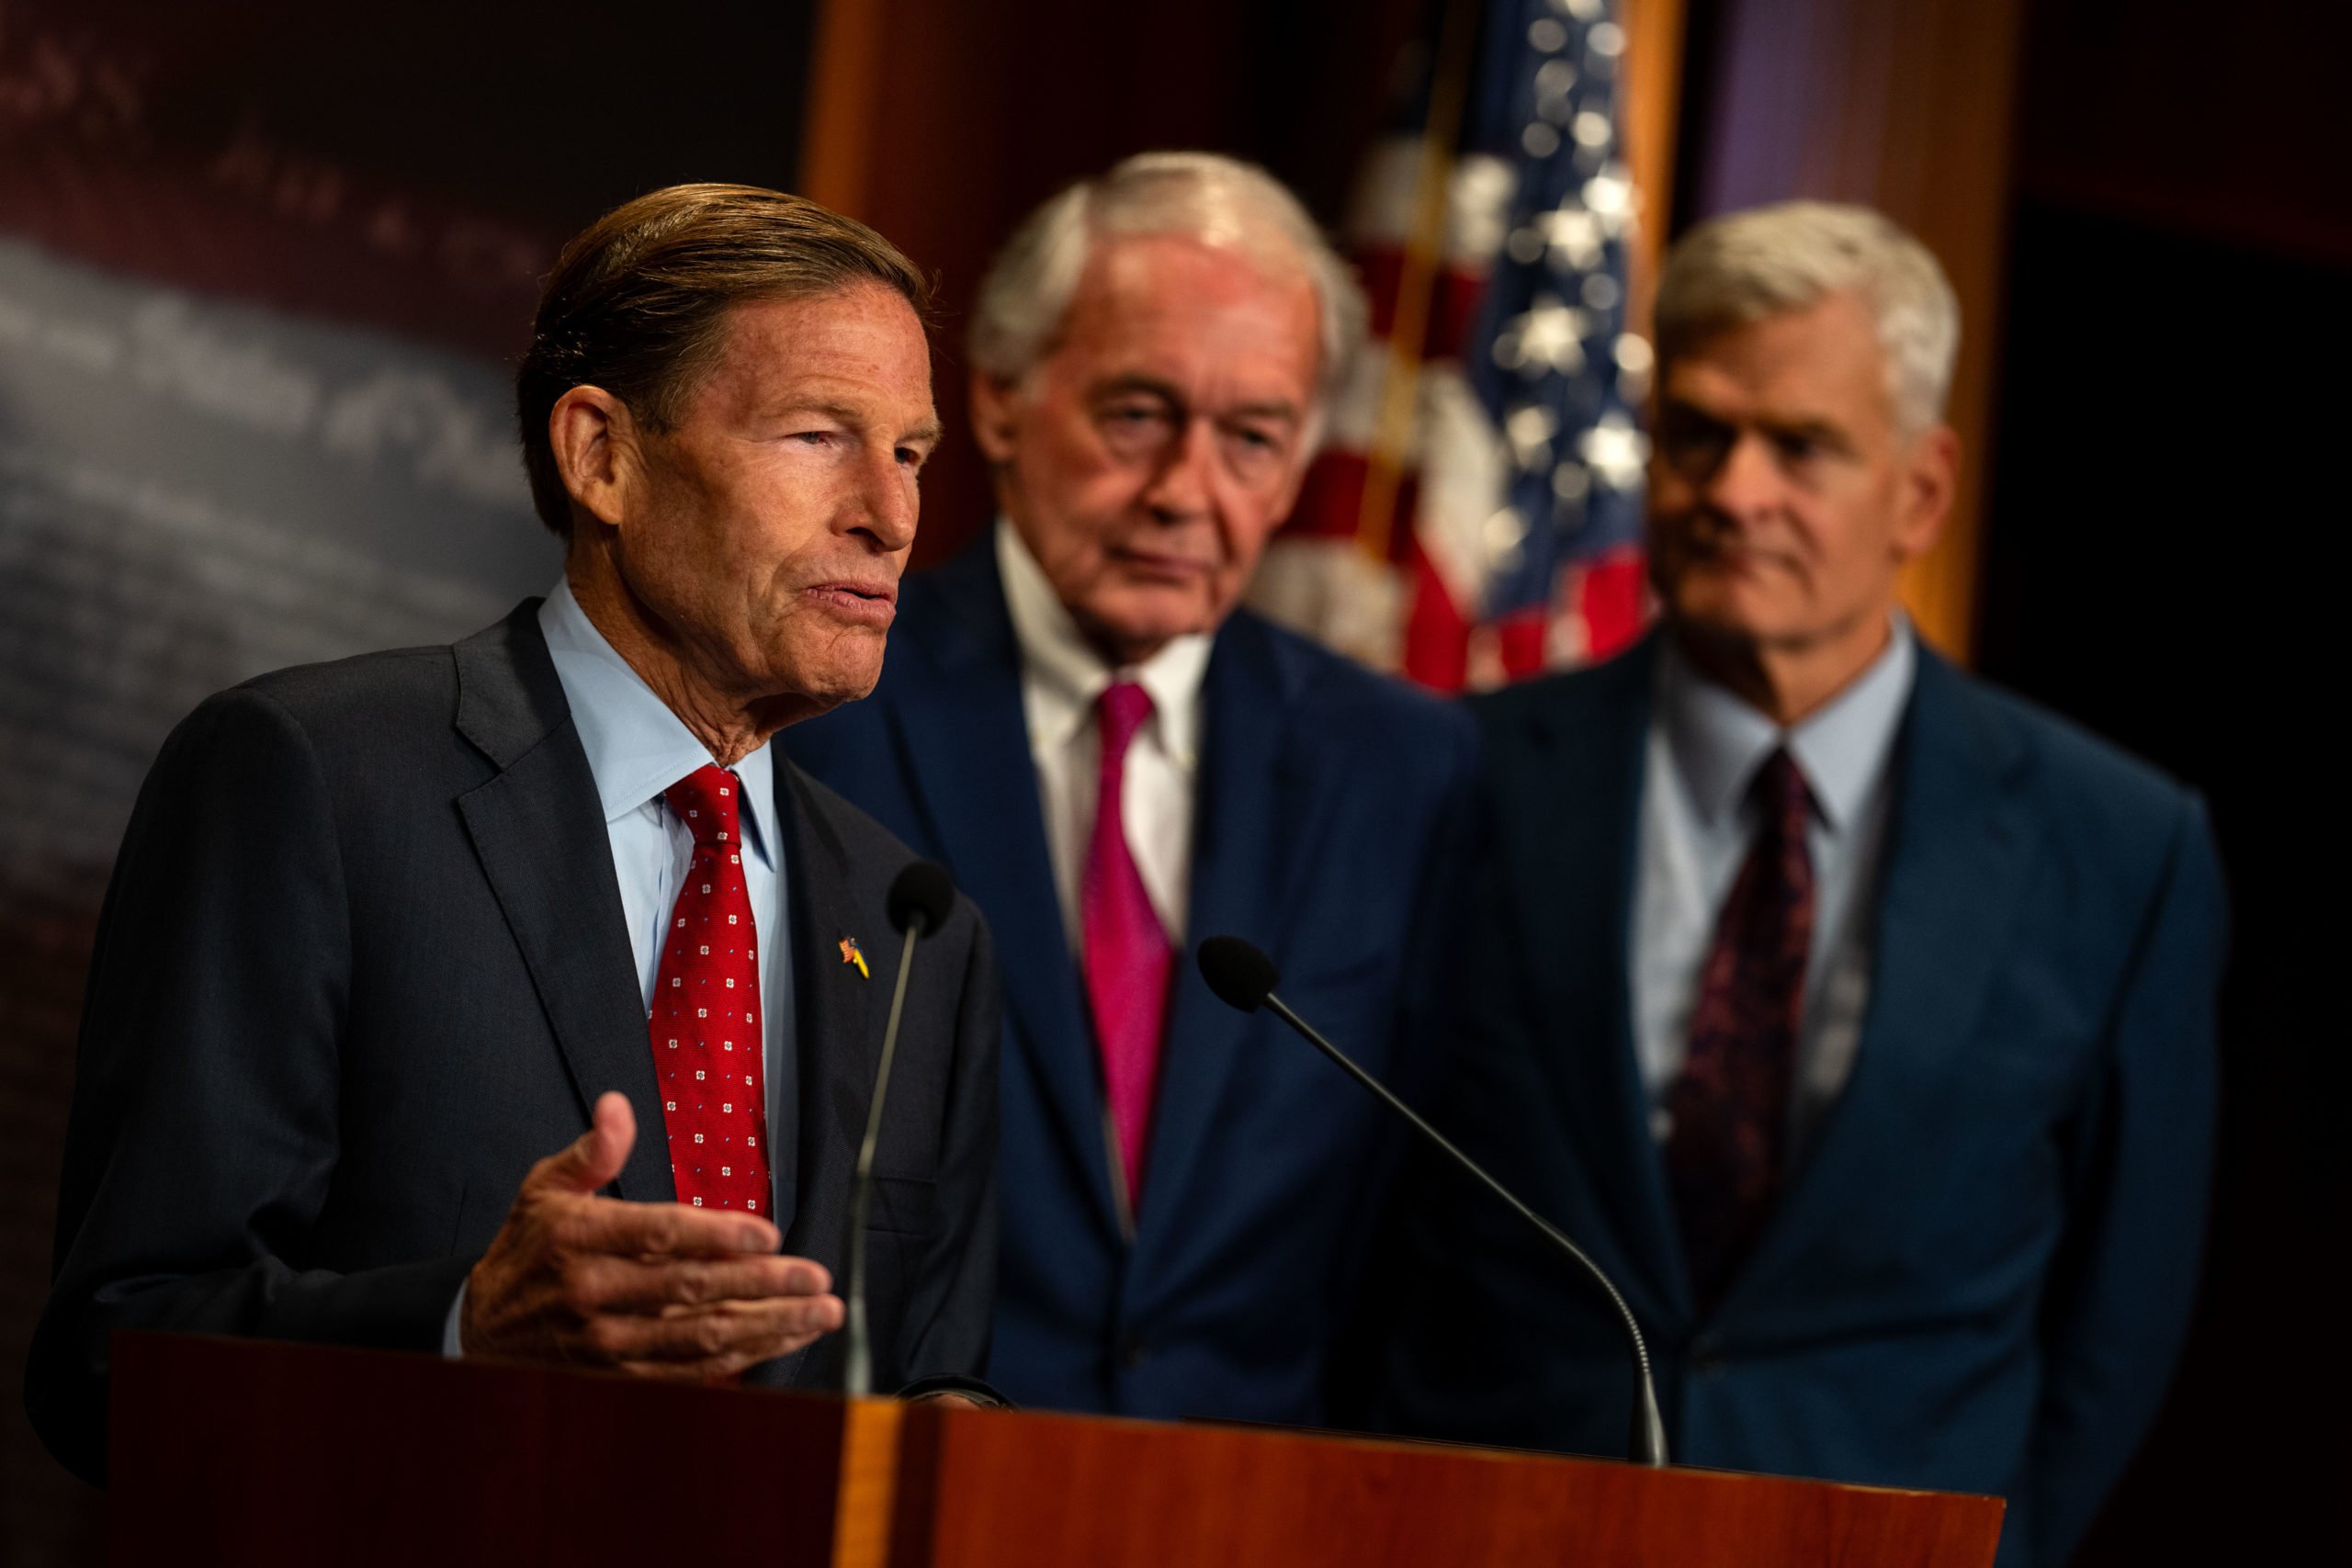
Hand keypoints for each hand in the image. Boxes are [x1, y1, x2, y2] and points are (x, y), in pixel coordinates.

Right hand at [460, 1092, 842, 1377]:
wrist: (481, 1330)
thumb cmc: (529, 1249)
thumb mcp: (545, 1188)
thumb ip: (593, 1151)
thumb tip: (619, 1106)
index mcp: (580, 1239)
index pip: (660, 1234)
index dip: (719, 1234)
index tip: (769, 1233)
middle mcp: (595, 1294)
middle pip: (692, 1290)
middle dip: (763, 1284)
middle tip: (815, 1276)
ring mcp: (608, 1343)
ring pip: (701, 1338)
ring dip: (767, 1326)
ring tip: (818, 1313)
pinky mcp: (620, 1377)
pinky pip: (691, 1371)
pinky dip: (742, 1357)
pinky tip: (782, 1339)